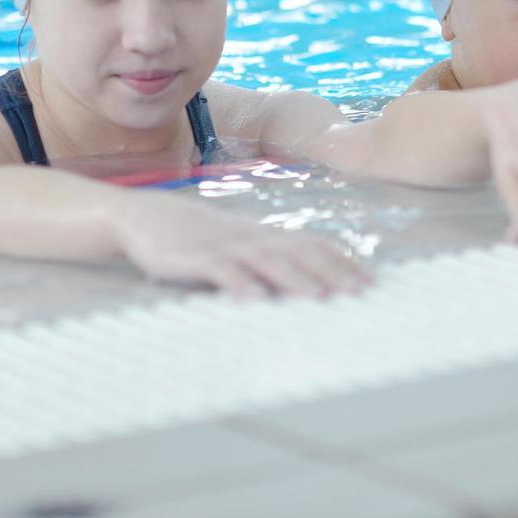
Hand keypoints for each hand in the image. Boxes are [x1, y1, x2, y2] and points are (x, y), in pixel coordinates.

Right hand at [113, 194, 368, 298]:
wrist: (147, 216)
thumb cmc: (199, 237)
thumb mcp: (238, 244)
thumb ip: (269, 258)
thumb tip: (309, 282)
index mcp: (265, 234)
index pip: (313, 244)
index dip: (343, 262)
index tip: (370, 283)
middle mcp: (252, 237)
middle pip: (299, 252)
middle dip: (332, 272)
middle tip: (359, 293)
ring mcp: (224, 245)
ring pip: (266, 260)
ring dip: (295, 279)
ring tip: (319, 298)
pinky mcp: (195, 257)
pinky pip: (221, 271)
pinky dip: (240, 284)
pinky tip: (255, 300)